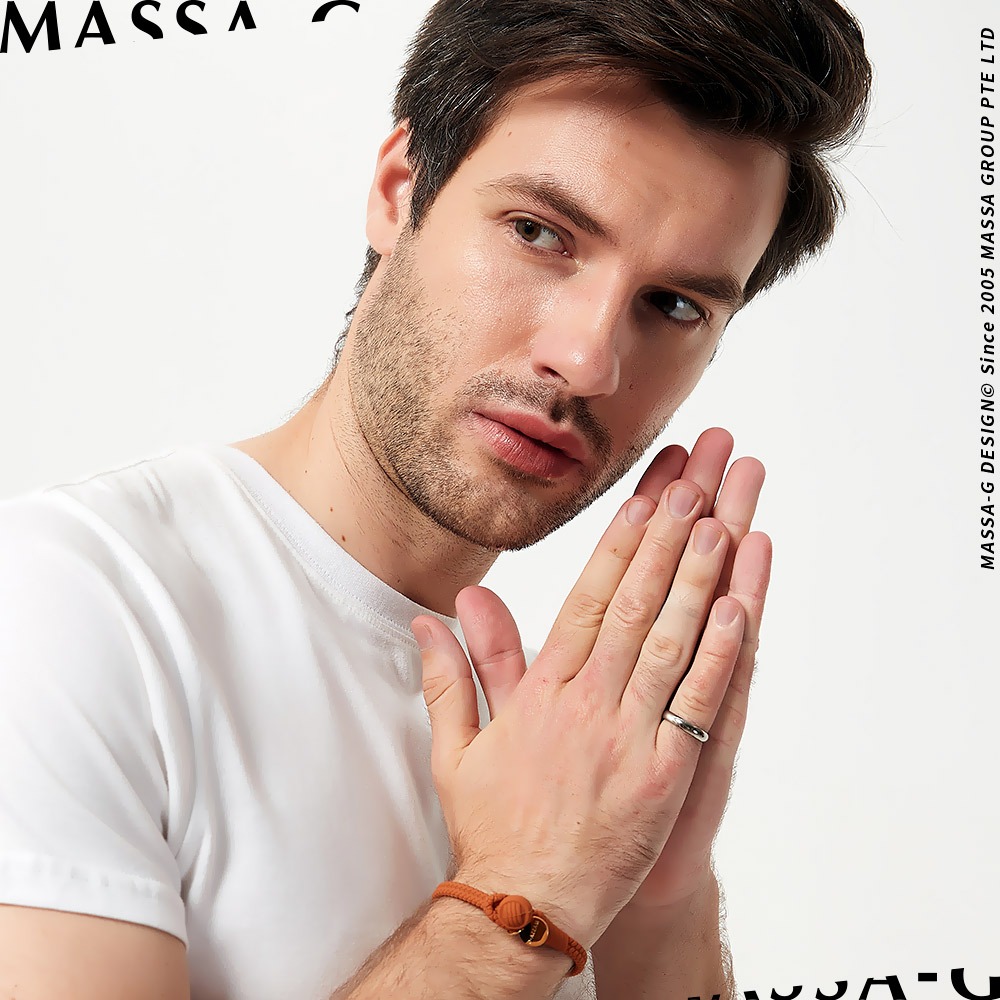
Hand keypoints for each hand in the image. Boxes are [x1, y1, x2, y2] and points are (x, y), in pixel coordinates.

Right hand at [412, 428, 764, 945]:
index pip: (585, 599)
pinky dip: (720, 655)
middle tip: (695, 481)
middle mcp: (587, 702)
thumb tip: (435, 614)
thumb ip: (454, 673)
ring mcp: (629, 737)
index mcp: (542, 691)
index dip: (619, 545)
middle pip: (634, 605)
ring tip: (722, 520)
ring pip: (670, 641)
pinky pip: (697, 706)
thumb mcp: (457, 747)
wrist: (524, 906)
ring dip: (698, 578)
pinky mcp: (664, 777)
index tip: (643, 498)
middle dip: (666, 539)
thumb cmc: (492, 826)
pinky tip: (739, 609)